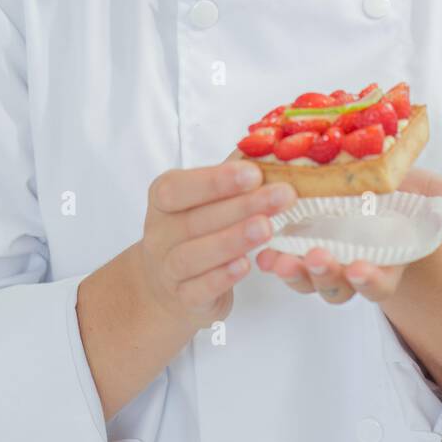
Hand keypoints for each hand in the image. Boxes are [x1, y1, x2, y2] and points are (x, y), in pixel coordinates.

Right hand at [138, 152, 296, 328]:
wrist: (166, 283)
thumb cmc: (197, 227)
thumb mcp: (207, 197)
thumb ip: (234, 173)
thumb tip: (272, 142)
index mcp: (164, 198)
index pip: (180, 186)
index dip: (216, 180)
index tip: (254, 172)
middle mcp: (160, 232)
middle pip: (196, 219)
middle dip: (242, 206)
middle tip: (282, 196)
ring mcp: (167, 268)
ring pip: (193, 255)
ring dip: (232, 240)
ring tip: (267, 228)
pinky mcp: (183, 298)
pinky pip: (197, 289)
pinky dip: (221, 278)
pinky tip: (246, 265)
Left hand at [255, 166, 441, 305]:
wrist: (377, 176)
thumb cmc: (409, 192)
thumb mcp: (436, 196)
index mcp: (386, 262)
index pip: (378, 282)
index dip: (369, 280)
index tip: (360, 269)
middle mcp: (350, 266)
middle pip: (336, 286)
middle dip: (325, 275)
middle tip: (317, 258)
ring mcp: (321, 255)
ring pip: (305, 278)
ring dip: (292, 272)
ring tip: (278, 260)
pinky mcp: (295, 241)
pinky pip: (282, 258)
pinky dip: (271, 257)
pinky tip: (260, 250)